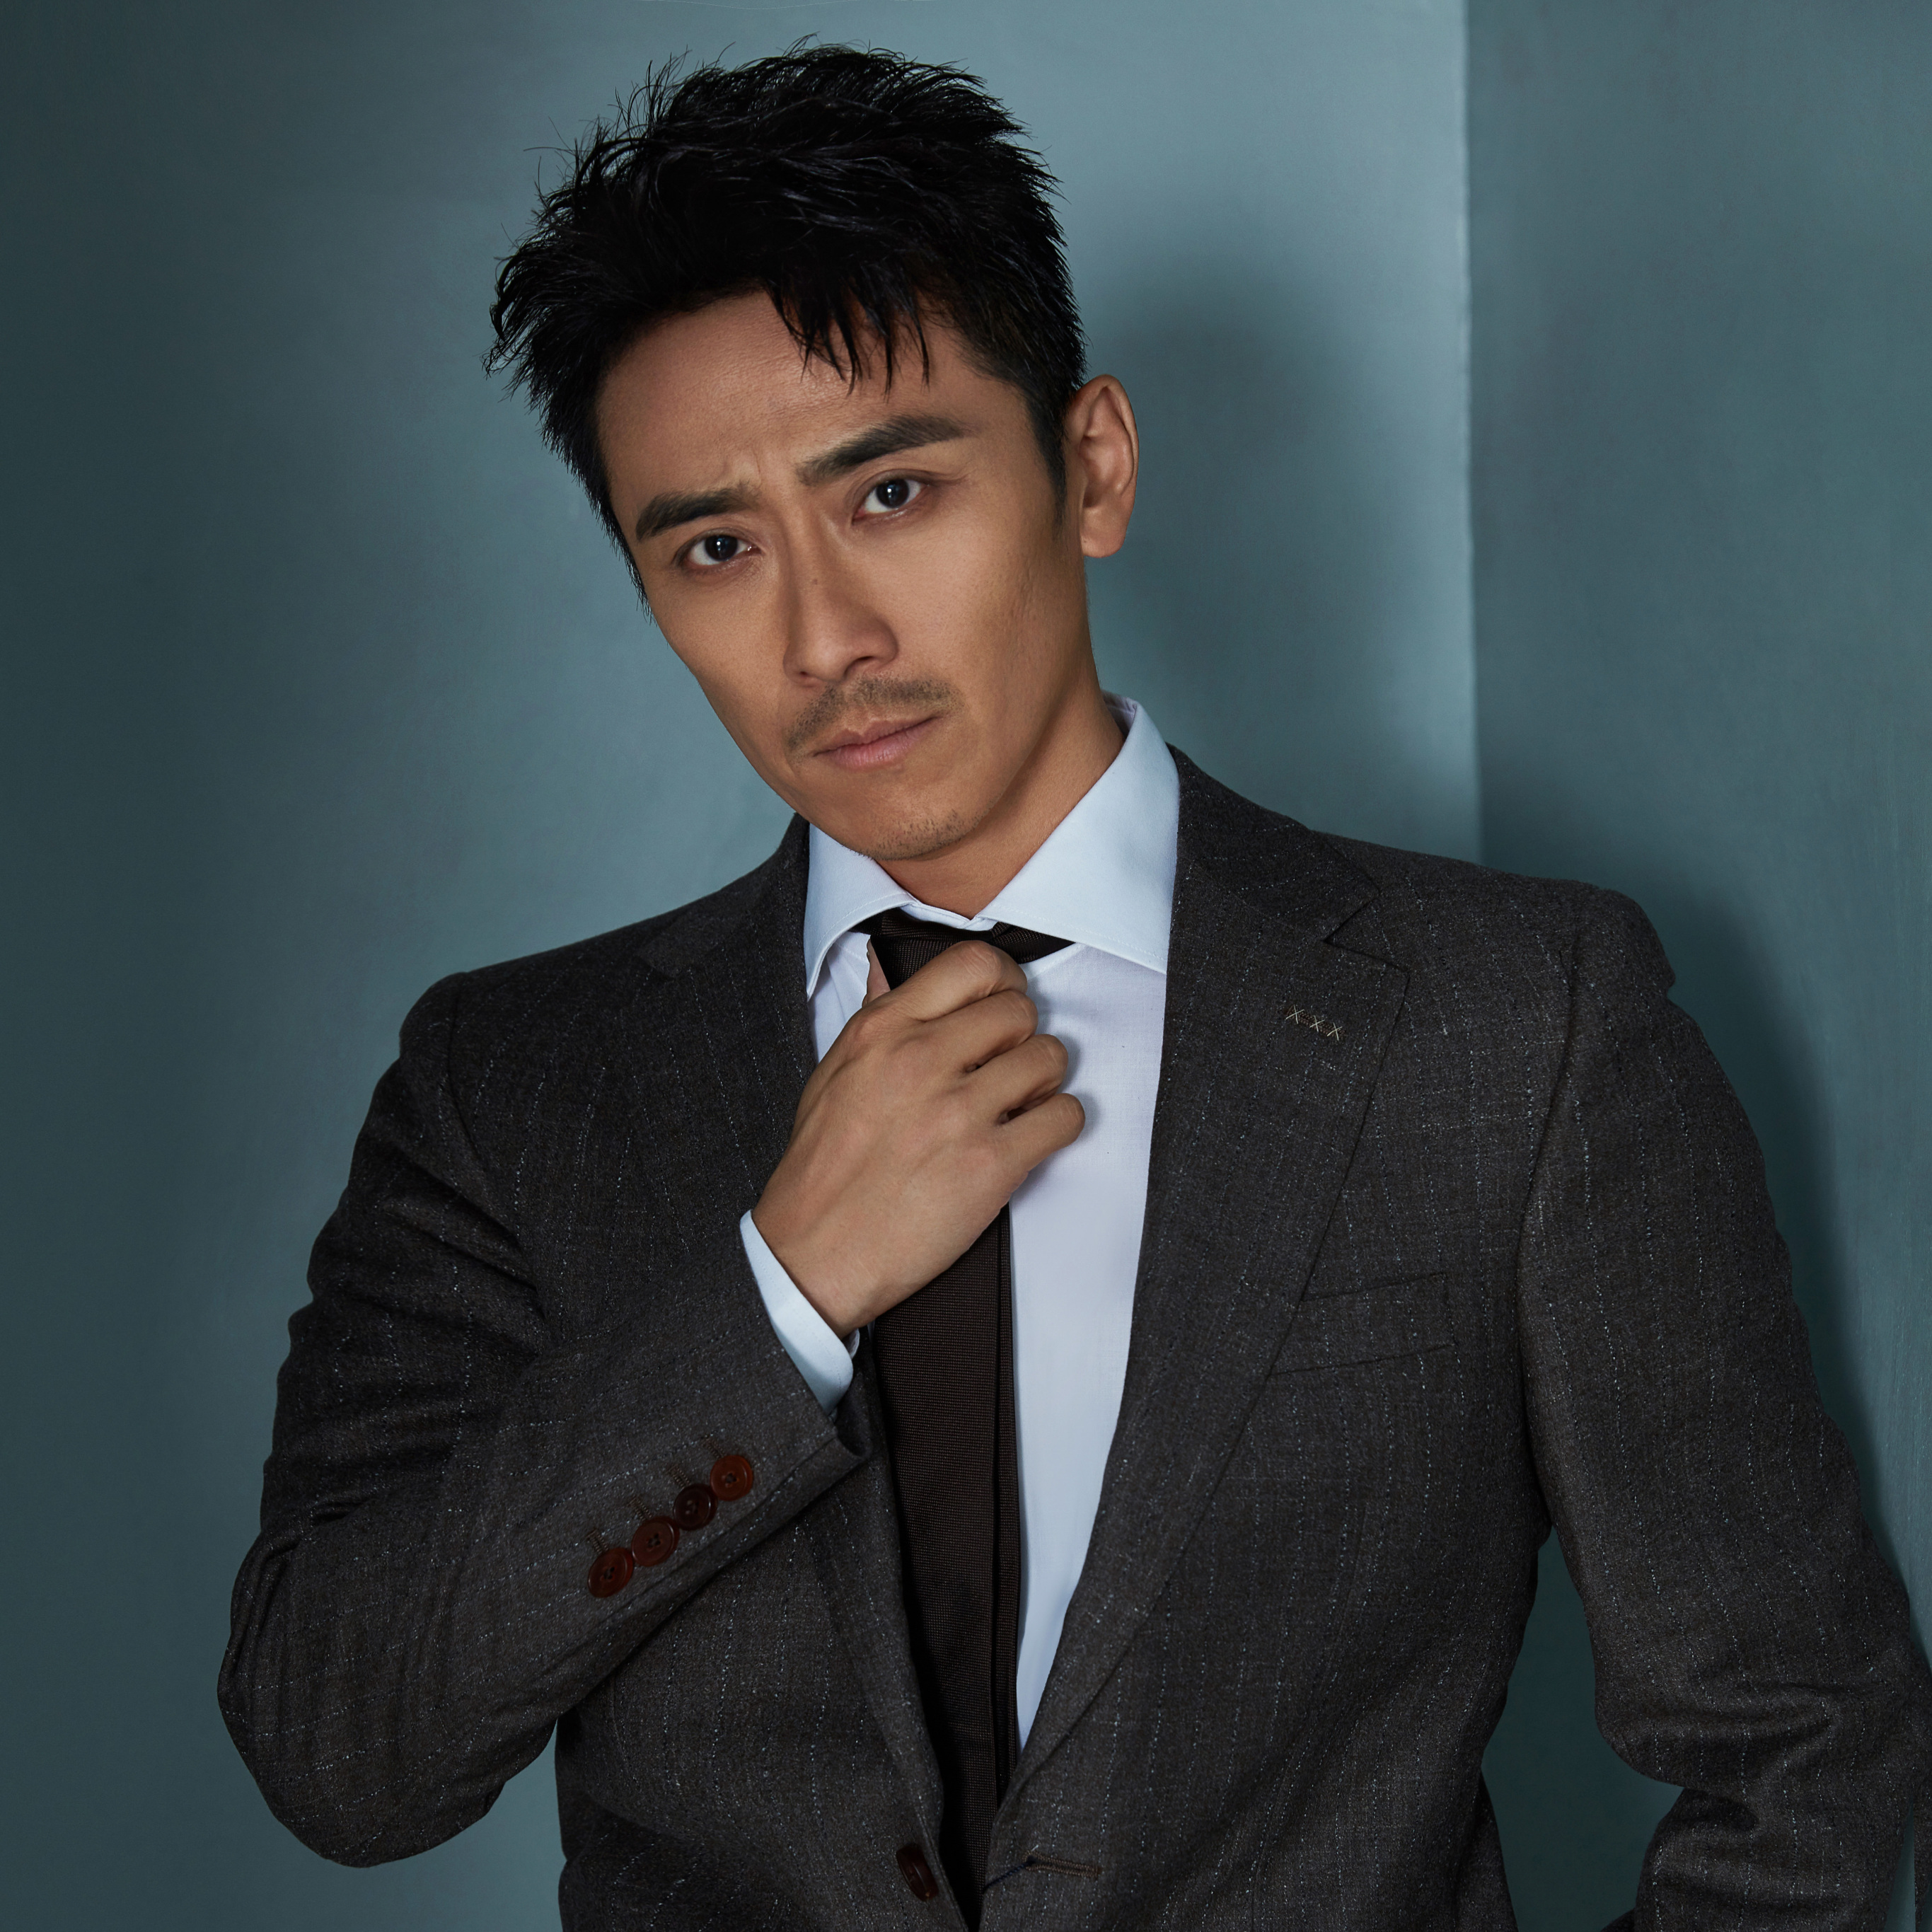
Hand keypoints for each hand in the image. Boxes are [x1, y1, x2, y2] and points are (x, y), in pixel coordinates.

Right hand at [751, 940, 1083, 1334]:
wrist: (815, 1254)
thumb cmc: (823, 1171)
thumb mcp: (833, 1073)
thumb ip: (874, 1018)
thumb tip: (887, 967)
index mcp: (883, 1032)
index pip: (972, 964)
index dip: (1003, 980)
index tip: (1003, 1002)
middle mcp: (921, 1060)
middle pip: (1019, 1010)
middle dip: (1023, 1036)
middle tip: (1009, 1064)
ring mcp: (958, 1112)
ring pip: (1048, 1058)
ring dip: (1044, 1080)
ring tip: (1020, 1103)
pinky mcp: (990, 1165)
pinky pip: (1063, 1118)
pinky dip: (1058, 1124)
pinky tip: (1031, 1136)